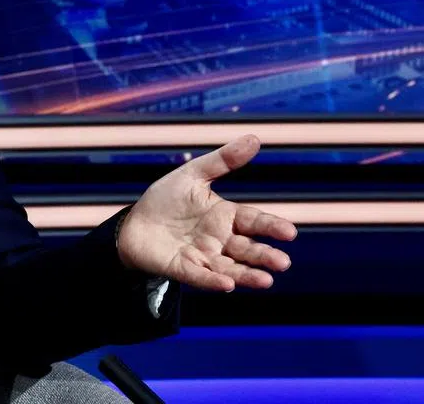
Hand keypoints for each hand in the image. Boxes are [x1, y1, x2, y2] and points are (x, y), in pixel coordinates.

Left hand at [117, 134, 297, 291]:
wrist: (133, 223)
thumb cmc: (166, 199)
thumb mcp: (193, 175)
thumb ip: (222, 161)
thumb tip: (254, 138)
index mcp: (225, 216)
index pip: (254, 221)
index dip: (271, 227)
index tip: (290, 232)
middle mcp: (220, 240)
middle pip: (247, 249)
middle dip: (265, 256)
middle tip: (283, 262)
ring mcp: (203, 257)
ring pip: (231, 268)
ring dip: (248, 275)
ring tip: (266, 280)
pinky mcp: (183, 269)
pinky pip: (201, 276)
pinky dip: (214, 280)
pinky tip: (228, 284)